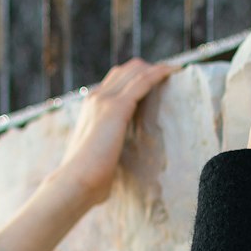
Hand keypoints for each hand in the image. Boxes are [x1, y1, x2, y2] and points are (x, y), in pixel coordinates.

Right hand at [57, 58, 175, 206]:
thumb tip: (112, 173)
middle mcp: (96, 97)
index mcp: (90, 108)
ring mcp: (105, 100)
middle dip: (149, 69)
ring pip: (135, 71)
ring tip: (176, 70)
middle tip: (171, 75)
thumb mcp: (99, 160)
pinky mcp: (117, 107)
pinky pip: (143, 81)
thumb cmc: (87, 181)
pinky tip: (174, 72)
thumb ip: (107, 154)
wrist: (75, 182)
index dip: (136, 78)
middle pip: (127, 70)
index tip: (156, 82)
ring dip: (157, 68)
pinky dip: (160, 74)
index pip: (116, 82)